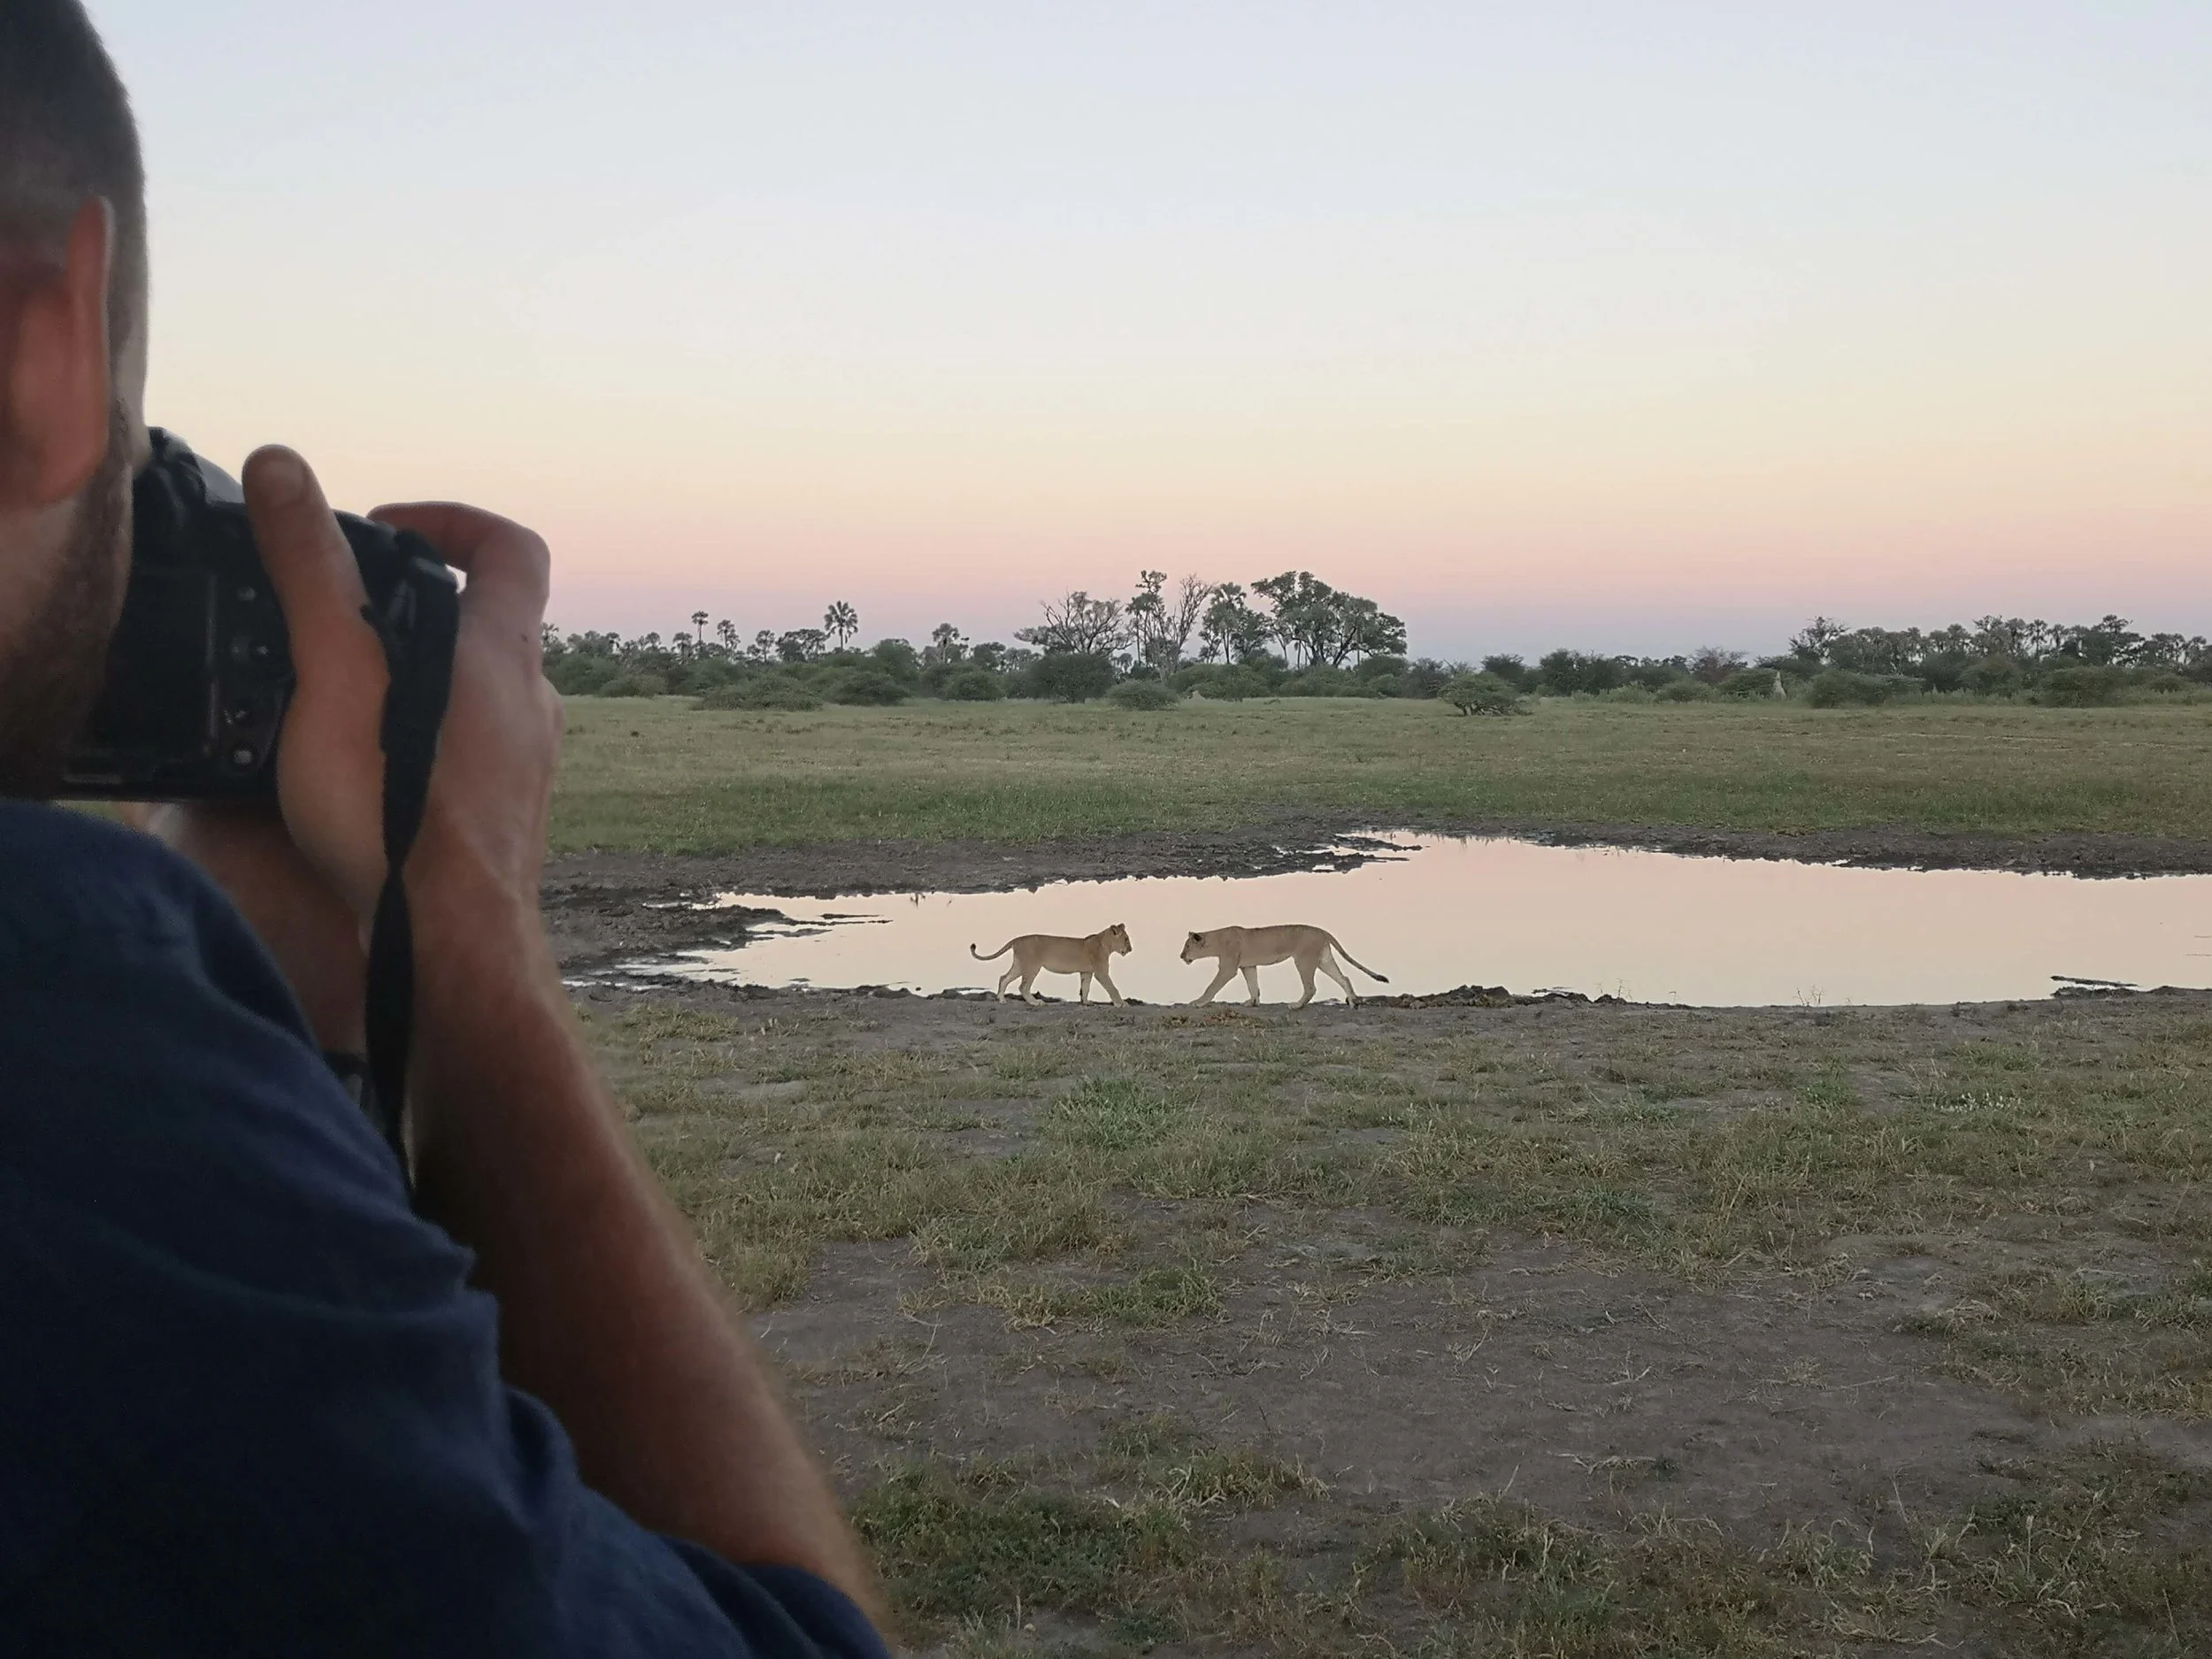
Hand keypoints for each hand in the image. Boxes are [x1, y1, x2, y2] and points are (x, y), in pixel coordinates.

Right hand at [144, 450, 559, 1044]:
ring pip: (482, 693)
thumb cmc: (398, 816)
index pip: (511, 547)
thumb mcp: (336, 675)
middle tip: (342, 614)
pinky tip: (366, 770)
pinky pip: (473, 754)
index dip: (453, 518)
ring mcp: (529, 767)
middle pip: (493, 621)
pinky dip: (426, 739)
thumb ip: (311, 572)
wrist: (450, 950)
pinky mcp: (507, 821)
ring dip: (420, 675)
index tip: (384, 528)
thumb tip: (283, 468)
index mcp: (503, 654)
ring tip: (338, 692)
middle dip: (419, 602)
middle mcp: (534, 705)